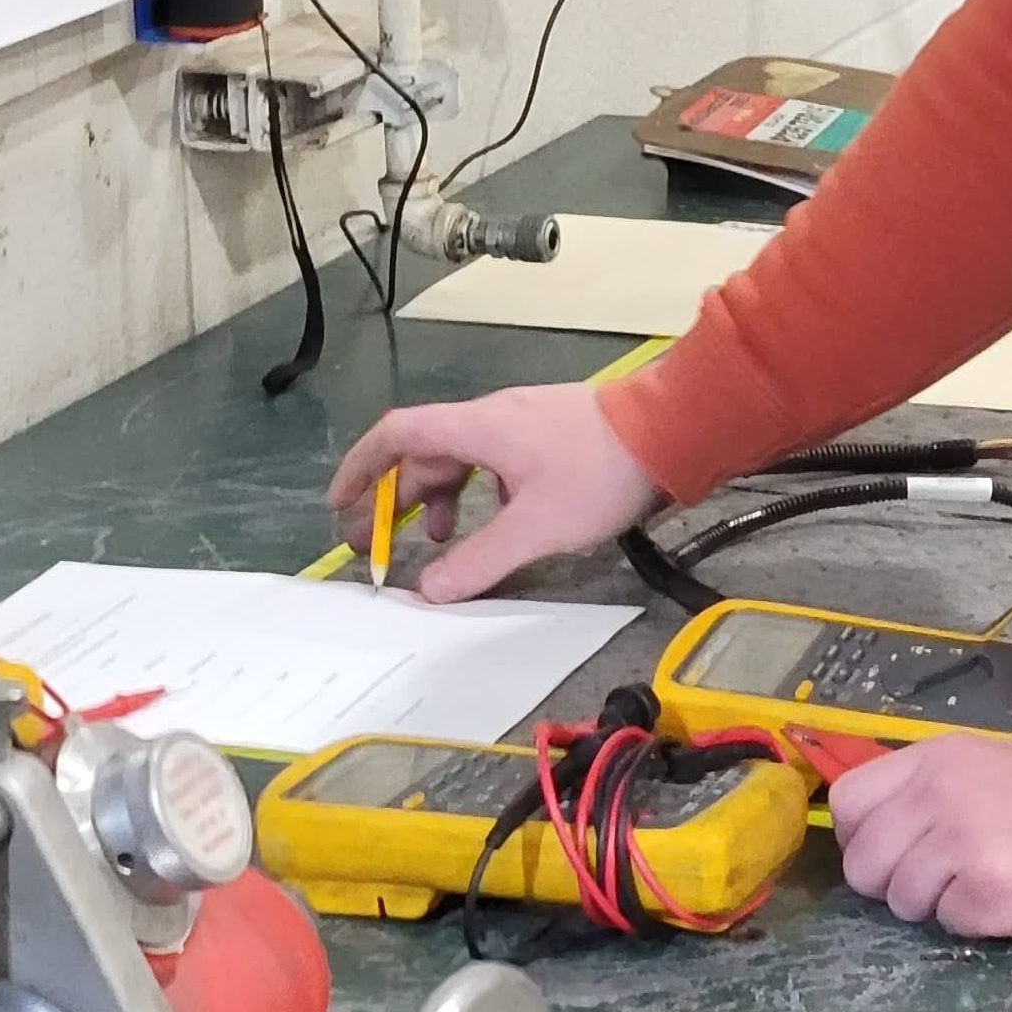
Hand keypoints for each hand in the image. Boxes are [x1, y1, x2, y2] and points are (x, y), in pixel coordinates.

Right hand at [327, 383, 657, 602]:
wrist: (671, 430)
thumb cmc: (598, 472)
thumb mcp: (535, 527)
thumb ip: (478, 561)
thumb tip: (426, 592)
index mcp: (478, 428)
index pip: (398, 435)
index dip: (360, 468)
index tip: (340, 506)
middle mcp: (492, 419)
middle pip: (424, 453)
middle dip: (393, 498)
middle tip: (376, 545)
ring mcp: (521, 425)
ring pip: (459, 460)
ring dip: (435, 500)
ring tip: (432, 544)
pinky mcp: (547, 436)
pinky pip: (491, 464)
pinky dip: (474, 496)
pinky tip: (489, 528)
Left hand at [828, 735, 1011, 940]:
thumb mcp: (985, 764)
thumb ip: (928, 785)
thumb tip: (877, 822)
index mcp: (934, 757)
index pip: (848, 800)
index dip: (858, 836)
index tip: (886, 850)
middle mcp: (939, 794)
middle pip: (863, 861)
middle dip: (888, 882)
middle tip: (930, 882)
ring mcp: (962, 843)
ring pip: (900, 899)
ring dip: (932, 903)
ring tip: (978, 884)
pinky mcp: (987, 893)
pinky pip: (946, 922)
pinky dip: (970, 920)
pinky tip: (1006, 898)